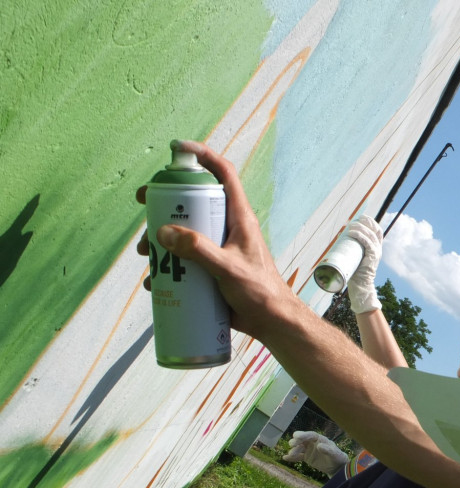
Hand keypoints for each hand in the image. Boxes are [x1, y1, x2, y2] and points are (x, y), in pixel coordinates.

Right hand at [135, 140, 303, 338]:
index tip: (177, 149)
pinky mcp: (211, 269)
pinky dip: (167, 268)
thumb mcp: (228, 269)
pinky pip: (185, 261)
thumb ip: (198, 250)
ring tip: (145, 254)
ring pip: (184, 233)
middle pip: (194, 203)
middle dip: (166, 202)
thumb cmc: (261, 293)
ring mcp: (218, 248)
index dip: (203, 156)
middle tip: (144, 206)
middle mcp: (227, 228)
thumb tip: (164, 232)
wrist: (272, 323)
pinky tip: (155, 282)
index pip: (223, 175)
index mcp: (239, 218)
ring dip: (161, 239)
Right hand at [281, 431, 349, 476]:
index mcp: (320, 439)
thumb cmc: (337, 458)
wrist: (336, 467)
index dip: (303, 435)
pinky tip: (285, 458)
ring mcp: (309, 450)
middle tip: (291, 444)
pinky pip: (298, 457)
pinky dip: (292, 458)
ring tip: (290, 454)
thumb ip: (328, 450)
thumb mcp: (335, 454)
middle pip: (303, 440)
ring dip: (294, 450)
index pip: (311, 435)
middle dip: (297, 441)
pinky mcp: (307, 457)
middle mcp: (313, 443)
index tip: (296, 435)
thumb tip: (319, 445)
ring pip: (299, 448)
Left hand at [345, 215, 382, 313]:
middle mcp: (378, 249)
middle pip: (375, 230)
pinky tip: (352, 233)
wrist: (360, 285)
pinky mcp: (373, 257)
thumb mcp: (354, 257)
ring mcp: (376, 253)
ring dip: (360, 228)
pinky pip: (368, 243)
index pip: (377, 231)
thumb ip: (351, 248)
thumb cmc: (355, 272)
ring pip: (370, 235)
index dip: (370, 222)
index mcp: (375, 248)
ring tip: (351, 226)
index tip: (362, 217)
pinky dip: (360, 236)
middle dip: (367, 222)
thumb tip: (340, 236)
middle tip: (355, 220)